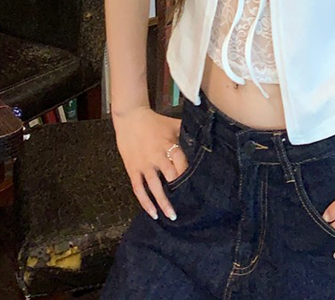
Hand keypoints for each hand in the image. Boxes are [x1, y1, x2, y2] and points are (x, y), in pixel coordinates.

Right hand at [112, 105, 188, 221]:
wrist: (130, 117)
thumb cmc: (155, 122)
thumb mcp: (173, 124)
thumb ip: (186, 132)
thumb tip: (204, 138)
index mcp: (168, 144)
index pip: (182, 162)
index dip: (189, 174)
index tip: (199, 187)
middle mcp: (157, 156)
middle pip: (170, 176)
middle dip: (180, 190)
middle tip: (189, 205)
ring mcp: (144, 164)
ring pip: (155, 187)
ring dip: (163, 202)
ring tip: (172, 216)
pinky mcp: (133, 169)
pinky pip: (139, 189)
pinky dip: (145, 202)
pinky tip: (152, 213)